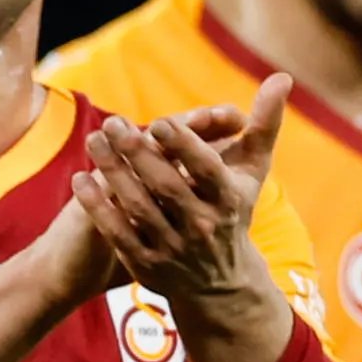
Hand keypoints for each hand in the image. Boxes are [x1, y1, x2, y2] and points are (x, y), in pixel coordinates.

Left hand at [77, 75, 287, 299]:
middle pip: (166, 187)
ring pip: (138, 206)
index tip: (160, 121)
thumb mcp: (252, 173)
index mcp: (228, 201)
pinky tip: (79, 179)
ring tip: (94, 139)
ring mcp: (172, 247)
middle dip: (139, 154)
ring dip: (113, 172)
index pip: (207, 171)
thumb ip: (264, 125)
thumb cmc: (233, 211)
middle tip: (113, 122)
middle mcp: (202, 225)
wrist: (221, 285)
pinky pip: (117, 233)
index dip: (185, 147)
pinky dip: (97, 207)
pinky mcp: (145, 263)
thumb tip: (282, 77)